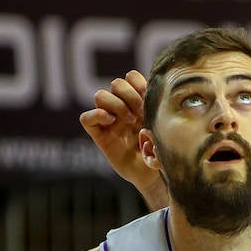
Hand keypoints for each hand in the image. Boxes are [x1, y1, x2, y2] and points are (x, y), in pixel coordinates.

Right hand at [79, 71, 167, 209]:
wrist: (153, 174)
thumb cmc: (161, 149)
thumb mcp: (164, 124)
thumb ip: (160, 107)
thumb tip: (162, 89)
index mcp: (137, 102)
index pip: (130, 76)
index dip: (138, 83)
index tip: (149, 98)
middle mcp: (121, 108)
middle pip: (116, 83)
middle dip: (129, 95)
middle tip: (140, 113)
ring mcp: (109, 121)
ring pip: (100, 95)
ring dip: (116, 105)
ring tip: (129, 120)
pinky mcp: (99, 136)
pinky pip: (86, 118)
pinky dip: (96, 115)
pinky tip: (111, 123)